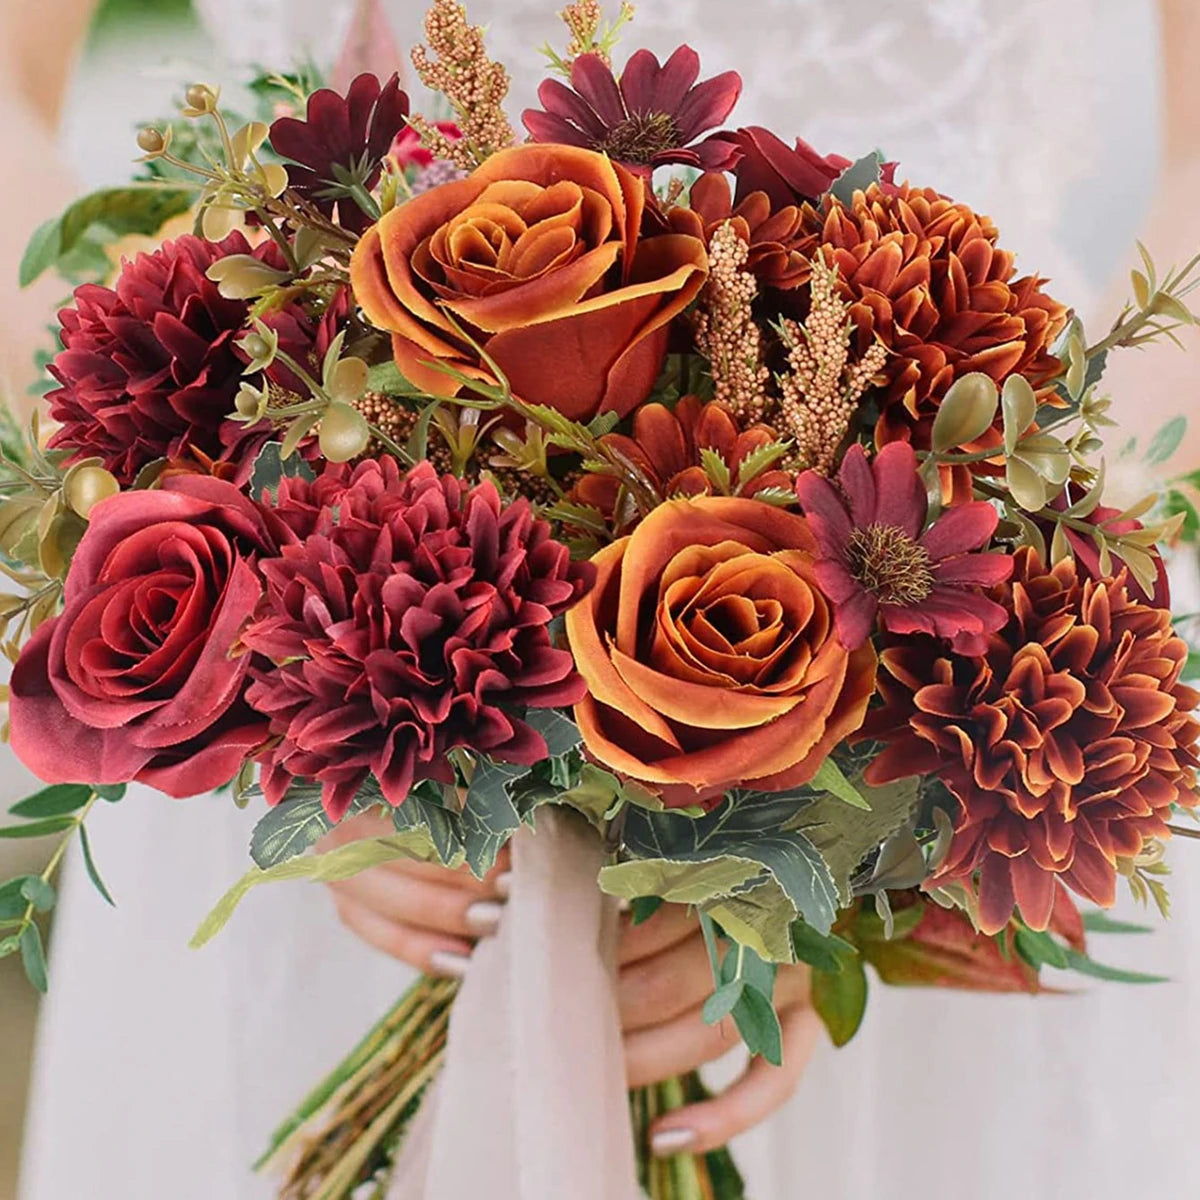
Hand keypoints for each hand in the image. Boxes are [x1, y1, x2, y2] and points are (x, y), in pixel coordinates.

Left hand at [323, 825, 819, 1152]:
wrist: (783, 869)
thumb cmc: (688, 863)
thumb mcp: (641, 848)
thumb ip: (592, 866)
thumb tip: (503, 883)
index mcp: (718, 868)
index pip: (650, 915)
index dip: (591, 940)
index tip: (533, 953)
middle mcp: (759, 921)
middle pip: (673, 979)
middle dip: (607, 1008)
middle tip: (551, 1022)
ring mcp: (789, 973)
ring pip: (712, 1030)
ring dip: (645, 1059)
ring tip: (589, 1075)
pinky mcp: (806, 1019)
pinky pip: (775, 1080)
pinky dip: (724, 1116)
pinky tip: (664, 1136)